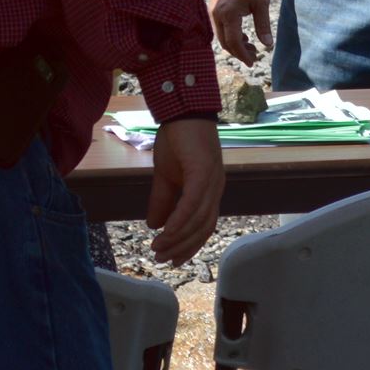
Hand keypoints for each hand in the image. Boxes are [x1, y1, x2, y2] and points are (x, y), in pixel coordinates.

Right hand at [145, 115, 222, 264]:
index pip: (204, 226)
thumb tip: (154, 225)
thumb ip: (162, 201)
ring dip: (178, 237)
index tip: (172, 260)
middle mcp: (215, 189)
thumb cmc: (176, 139)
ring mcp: (212, 180)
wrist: (180, 109)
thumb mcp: (165, 176)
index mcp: (209, 191)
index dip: (189, 245)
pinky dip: (180, 220)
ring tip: (159, 248)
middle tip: (162, 260)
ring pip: (199, 219)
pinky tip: (166, 231)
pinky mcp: (203, 170)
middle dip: (182, 247)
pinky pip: (193, 202)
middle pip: (203, 227)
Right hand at [209, 0, 271, 66]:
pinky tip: (242, 34)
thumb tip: (267, 45)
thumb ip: (263, 25)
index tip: (253, 62)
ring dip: (234, 44)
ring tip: (250, 45)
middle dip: (239, 52)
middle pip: (225, 42)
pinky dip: (229, 34)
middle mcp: (216, 14)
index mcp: (228, 14)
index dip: (243, 55)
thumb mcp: (261, 3)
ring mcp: (213, 10)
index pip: (234, 42)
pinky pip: (219, 27)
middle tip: (254, 56)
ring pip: (221, 35)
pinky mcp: (213, 6)